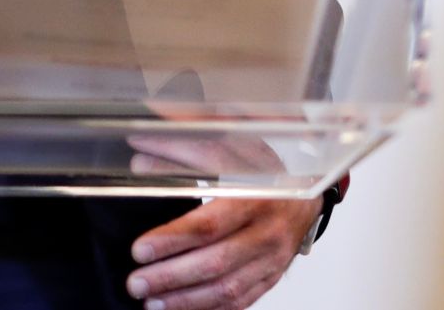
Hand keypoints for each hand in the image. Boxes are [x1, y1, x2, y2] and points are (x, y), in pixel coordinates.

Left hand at [122, 130, 319, 307]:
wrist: (307, 192)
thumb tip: (138, 149)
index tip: (139, 250)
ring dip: (187, 300)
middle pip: (214, 263)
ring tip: (153, 303)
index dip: (172, 240)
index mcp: (254, 198)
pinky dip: (211, 308)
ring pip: (228, 289)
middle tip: (136, 283)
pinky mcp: (272, 277)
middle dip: (171, 277)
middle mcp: (266, 234)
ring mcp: (272, 260)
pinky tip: (183, 308)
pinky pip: (242, 301)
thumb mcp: (227, 149)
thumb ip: (180, 151)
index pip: (207, 225)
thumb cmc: (263, 169)